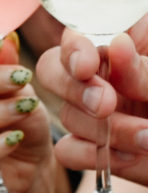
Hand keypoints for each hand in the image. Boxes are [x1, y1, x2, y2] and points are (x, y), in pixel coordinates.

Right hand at [38, 20, 147, 184]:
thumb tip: (115, 46)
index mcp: (129, 41)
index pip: (79, 34)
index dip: (74, 49)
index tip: (89, 66)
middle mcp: (106, 73)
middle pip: (54, 71)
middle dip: (76, 90)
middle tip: (107, 106)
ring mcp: (96, 111)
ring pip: (67, 115)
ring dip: (106, 130)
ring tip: (147, 138)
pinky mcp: (93, 147)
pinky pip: (68, 150)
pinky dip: (92, 156)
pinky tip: (128, 157)